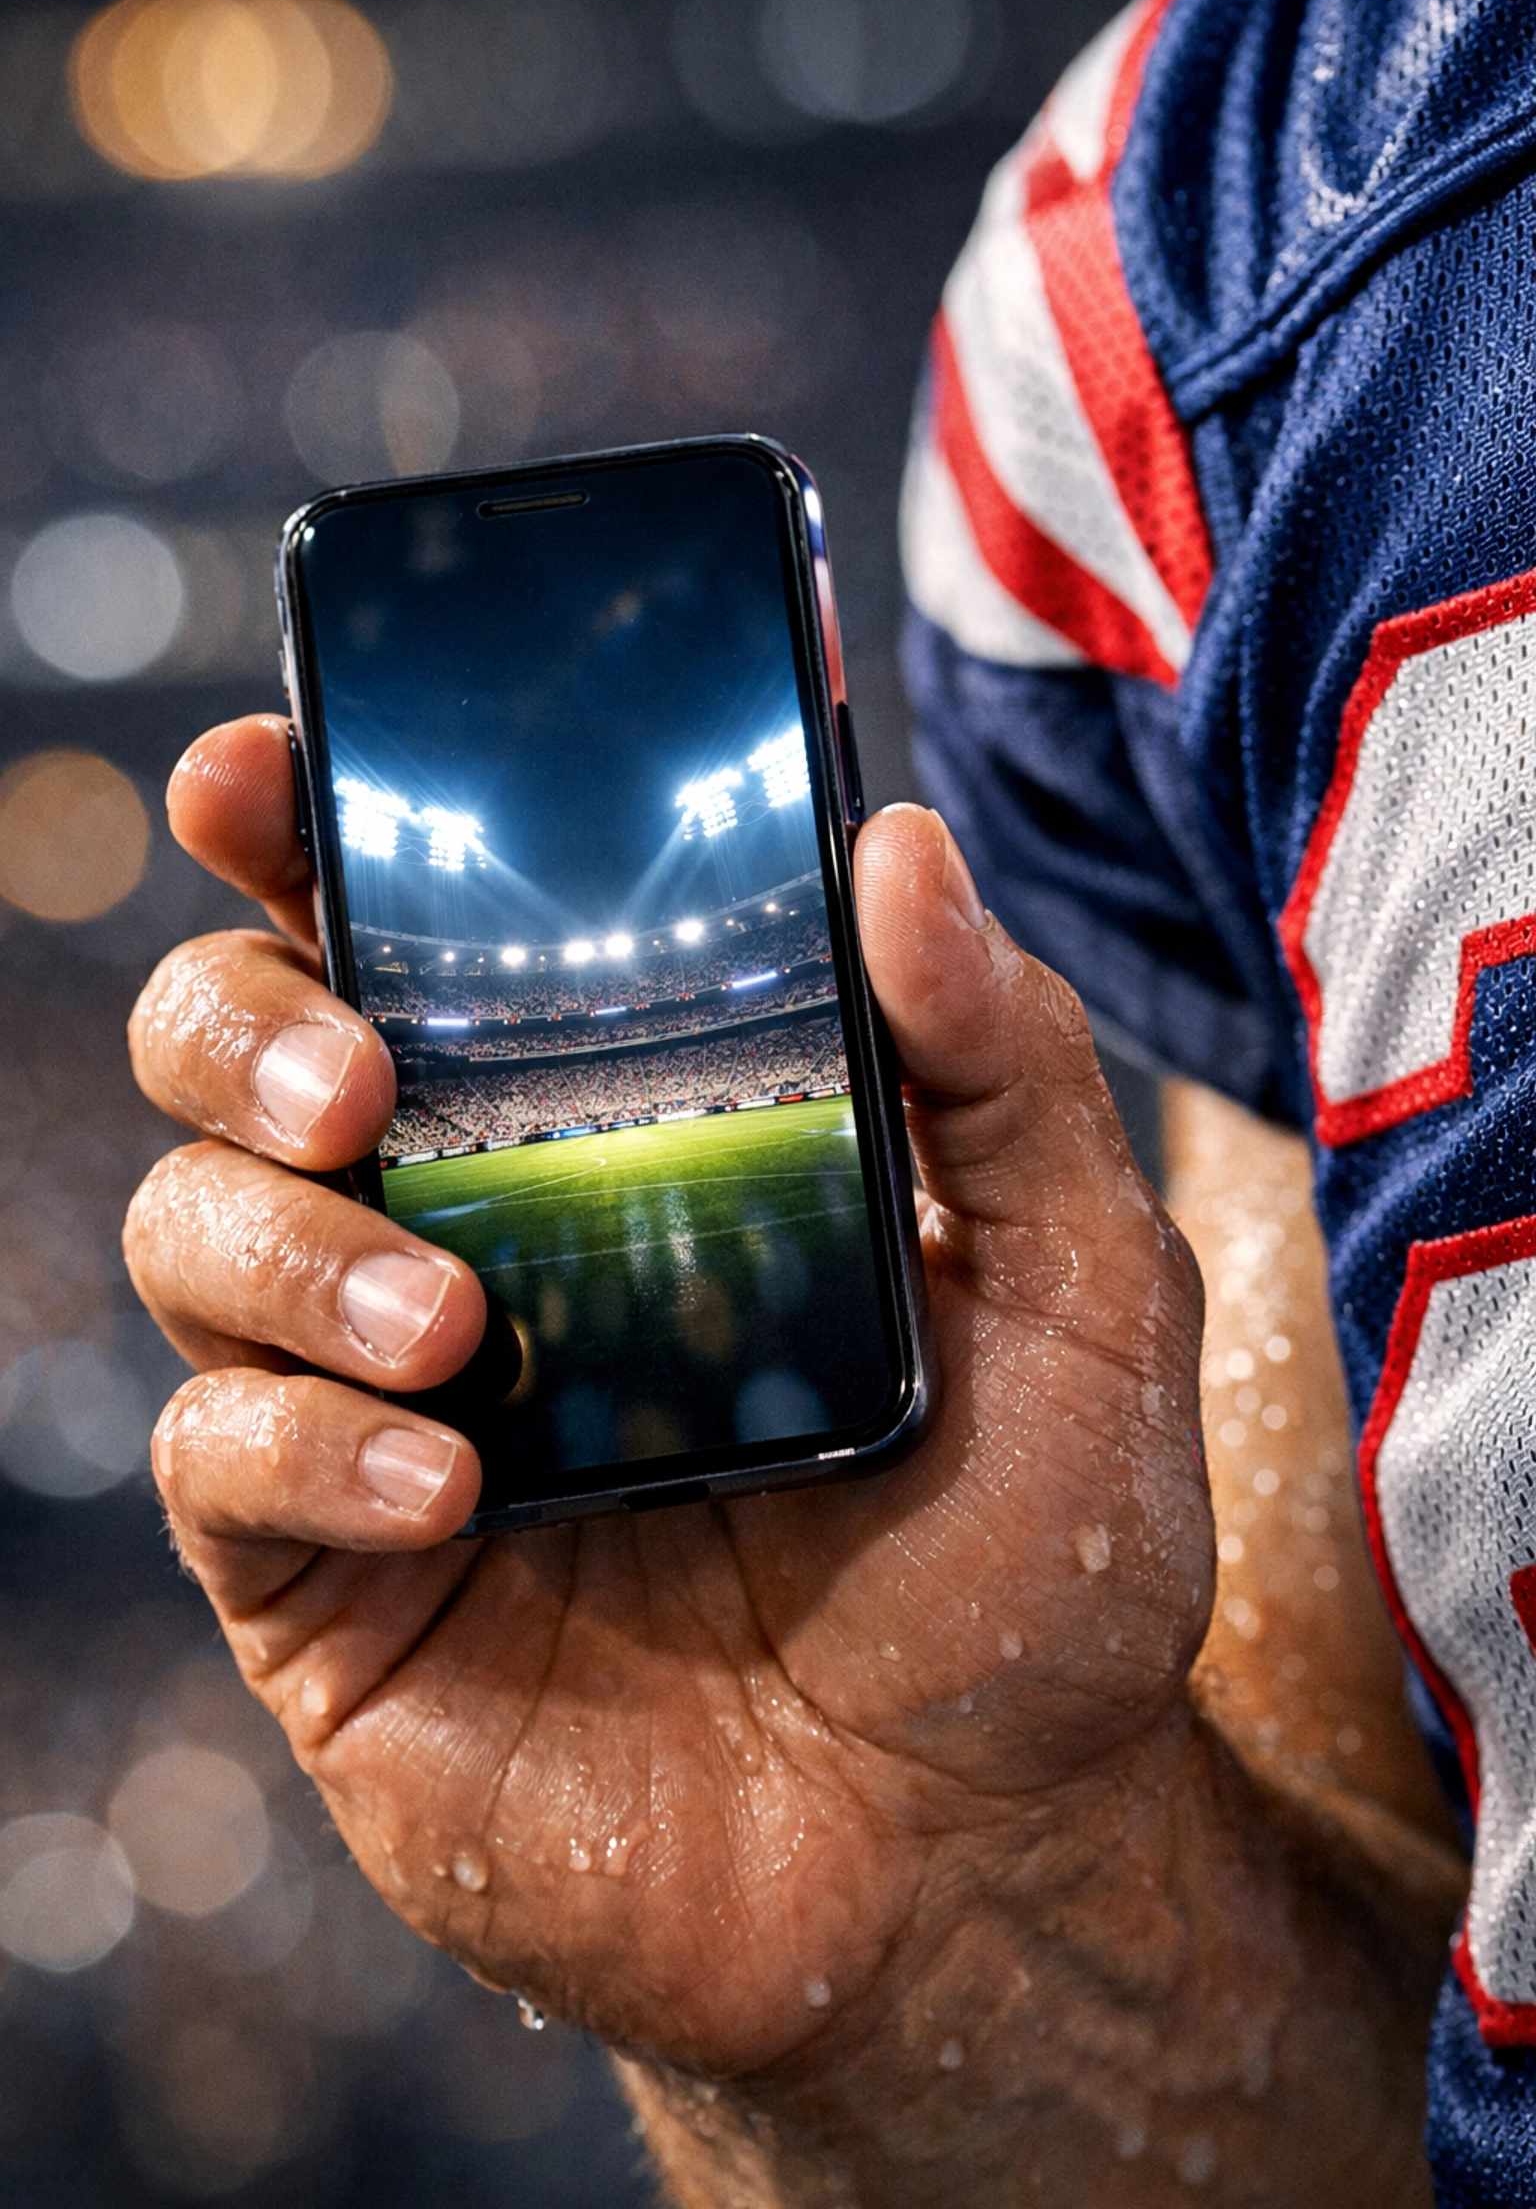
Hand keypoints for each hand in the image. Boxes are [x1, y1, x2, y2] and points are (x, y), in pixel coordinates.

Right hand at [126, 714, 1210, 2086]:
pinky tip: (445, 1486)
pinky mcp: (332, 1586)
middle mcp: (472, 1242)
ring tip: (447, 1321)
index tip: (262, 780)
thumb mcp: (1080, 1287)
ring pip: (188, 1238)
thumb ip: (1000, 1063)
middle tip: (358, 1076)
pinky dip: (298, 1442)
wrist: (981, 1861)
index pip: (415, 943)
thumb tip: (897, 844)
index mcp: (615, 1137)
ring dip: (278, 1243)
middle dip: (238, 1022)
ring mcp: (383, 1410)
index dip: (302, 838)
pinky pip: (217, 1463)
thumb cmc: (1032, 1560)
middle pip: (231, 1057)